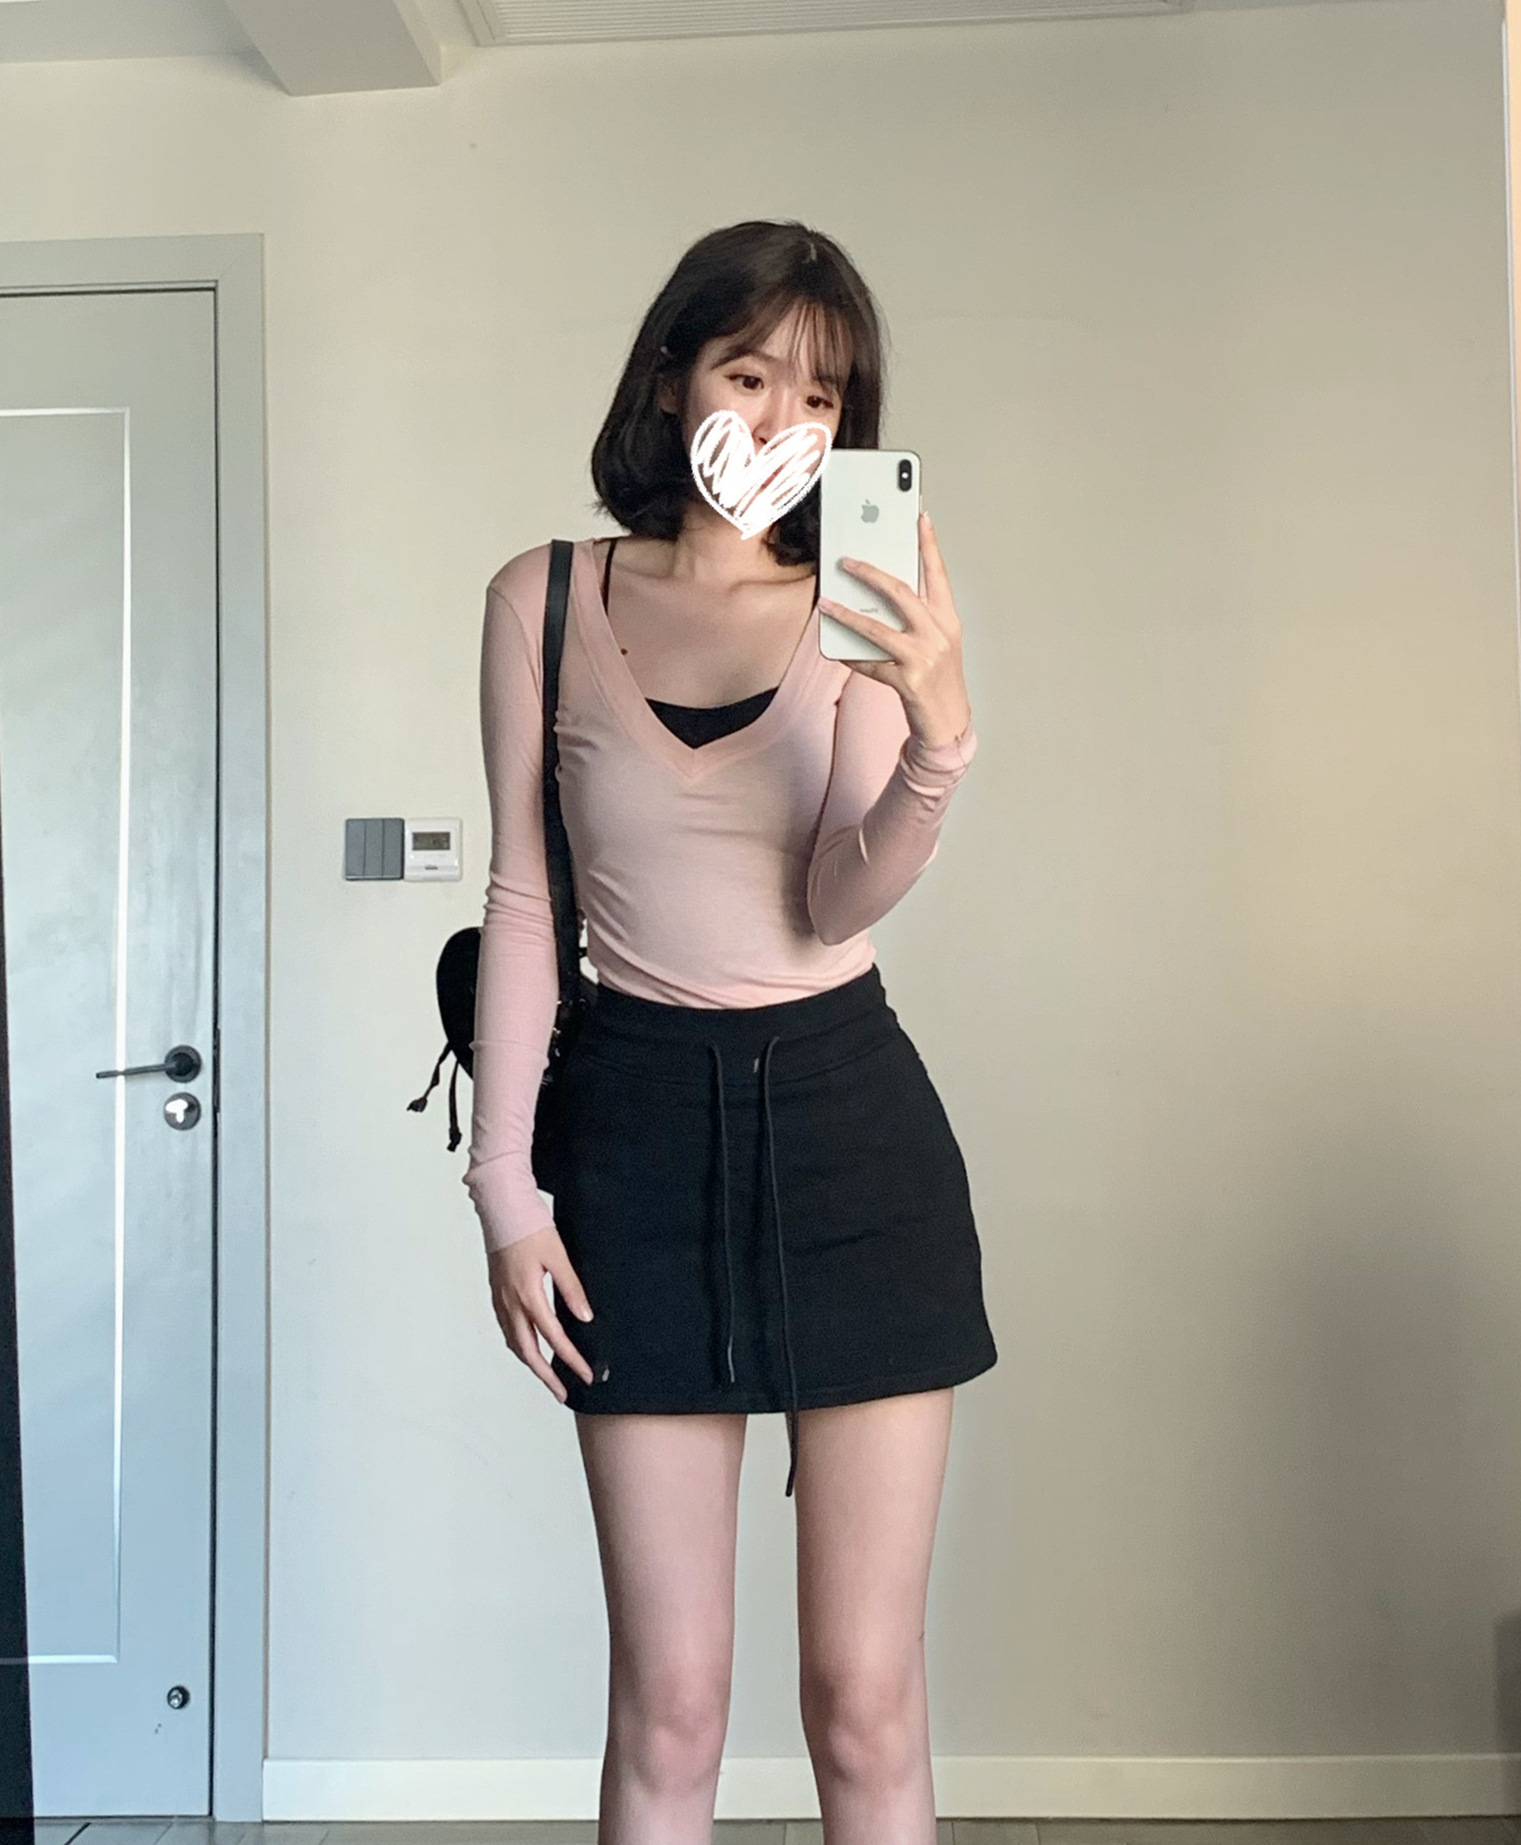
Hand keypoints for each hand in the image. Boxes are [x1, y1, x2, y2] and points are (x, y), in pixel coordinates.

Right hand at [487, 1226, 595, 1401]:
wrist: (500, 1209)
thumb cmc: (530, 1227)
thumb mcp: (559, 1255)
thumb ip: (571, 1288)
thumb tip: (585, 1318)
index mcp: (529, 1296)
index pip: (554, 1338)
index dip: (572, 1359)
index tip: (587, 1375)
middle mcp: (511, 1304)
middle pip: (528, 1352)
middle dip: (547, 1377)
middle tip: (564, 1394)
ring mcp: (500, 1301)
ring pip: (515, 1344)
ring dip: (531, 1363)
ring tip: (548, 1377)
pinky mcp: (497, 1294)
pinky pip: (507, 1330)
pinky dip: (520, 1346)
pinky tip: (529, 1346)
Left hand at [817, 511, 972, 748]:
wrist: (949, 721)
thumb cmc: (940, 677)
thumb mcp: (937, 641)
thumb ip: (916, 616)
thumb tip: (879, 593)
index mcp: (948, 620)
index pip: (938, 574)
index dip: (929, 544)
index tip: (920, 517)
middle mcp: (939, 635)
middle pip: (901, 593)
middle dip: (870, 574)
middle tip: (846, 562)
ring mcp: (923, 659)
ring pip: (878, 629)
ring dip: (847, 614)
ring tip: (825, 603)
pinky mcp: (908, 682)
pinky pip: (870, 664)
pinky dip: (851, 655)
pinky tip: (836, 647)